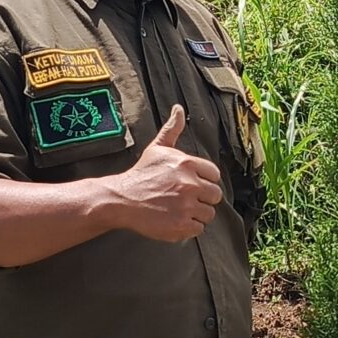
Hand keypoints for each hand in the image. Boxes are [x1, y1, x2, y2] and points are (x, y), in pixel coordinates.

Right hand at [106, 105, 223, 242]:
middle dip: (203, 198)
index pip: (215, 175)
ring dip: (197, 214)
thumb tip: (179, 108)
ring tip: (179, 210)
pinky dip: (189, 227)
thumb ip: (172, 129)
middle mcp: (190, 184)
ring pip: (209, 214)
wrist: (122, 199)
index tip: (192, 184)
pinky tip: (175, 220)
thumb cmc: (141, 174)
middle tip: (185, 199)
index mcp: (187, 164)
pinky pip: (199, 229)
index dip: (204, 180)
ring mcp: (186, 206)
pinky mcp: (181, 225)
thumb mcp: (158, 149)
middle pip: (215, 195)